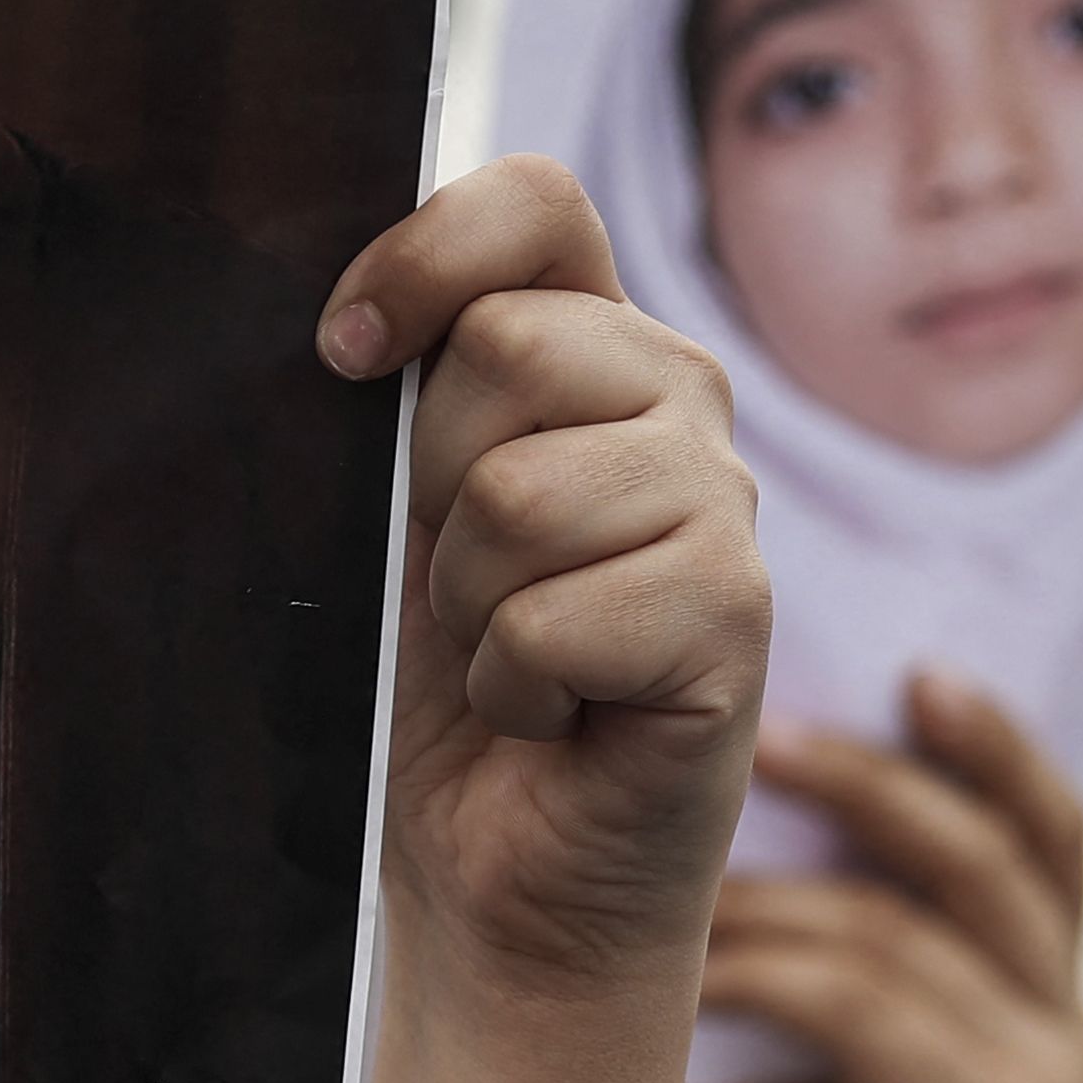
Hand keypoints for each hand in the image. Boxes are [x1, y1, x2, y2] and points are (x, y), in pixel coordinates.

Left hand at [319, 157, 766, 1082]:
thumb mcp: (395, 513)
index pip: (535, 204)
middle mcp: (679, 405)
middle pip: (504, 352)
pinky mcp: (739, 625)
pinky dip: (517, 689)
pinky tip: (557, 719)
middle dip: (430, 492)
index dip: (426, 255)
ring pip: (520, 491)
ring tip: (513, 662)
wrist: (500, 878)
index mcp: (592, 347)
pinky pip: (558, 616)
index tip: (344, 358)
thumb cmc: (436, 692)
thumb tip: (352, 316)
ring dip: (470, 606)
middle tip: (464, 590)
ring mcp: (725, 510)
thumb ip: (408, 389)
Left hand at [681, 669, 1082, 1082]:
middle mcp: (1070, 1044)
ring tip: (670, 900)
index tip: (920, 673)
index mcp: (1043, 996)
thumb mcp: (811, 983)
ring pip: (894, 928)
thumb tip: (800, 731)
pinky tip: (685, 987)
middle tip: (756, 747)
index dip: (995, 750)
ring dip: (760, 902)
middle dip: (868, 786)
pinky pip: (856, 996)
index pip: (1056, 838)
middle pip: (989, 860)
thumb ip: (851, 889)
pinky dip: (755, 973)